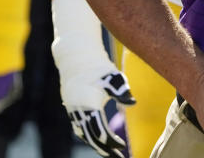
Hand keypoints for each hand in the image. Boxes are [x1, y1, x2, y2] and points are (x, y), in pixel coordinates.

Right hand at [51, 0, 135, 156]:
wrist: (76, 55)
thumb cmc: (98, 65)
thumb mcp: (112, 76)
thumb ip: (121, 91)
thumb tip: (132, 103)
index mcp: (88, 105)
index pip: (100, 131)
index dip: (110, 142)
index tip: (121, 148)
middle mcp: (77, 110)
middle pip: (91, 137)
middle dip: (103, 148)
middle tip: (117, 156)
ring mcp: (72, 110)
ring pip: (83, 133)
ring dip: (95, 143)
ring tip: (108, 150)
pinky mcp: (71, 107)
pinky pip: (79, 126)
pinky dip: (88, 134)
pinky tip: (97, 138)